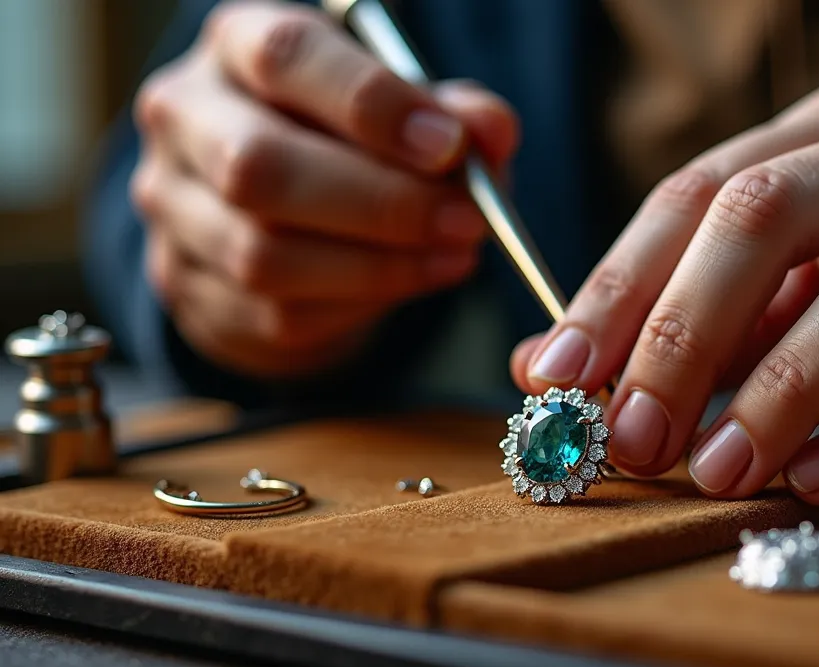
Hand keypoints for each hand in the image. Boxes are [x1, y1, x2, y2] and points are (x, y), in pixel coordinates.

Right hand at [130, 0, 517, 378]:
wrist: (288, 205)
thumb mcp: (408, 105)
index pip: (286, 57)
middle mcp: (185, 117)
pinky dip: (356, 306)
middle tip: (468, 220)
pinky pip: (272, 315)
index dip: (372, 104)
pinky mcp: (186, 283)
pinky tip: (408, 282)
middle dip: (381, 203)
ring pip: (261, 254)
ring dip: (377, 266)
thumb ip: (456, 113)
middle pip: (259, 166)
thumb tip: (490, 133)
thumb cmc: (355, 137)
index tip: (450, 146)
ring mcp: (172, 205)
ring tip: (454, 255)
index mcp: (237, 44)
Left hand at [509, 77, 818, 502]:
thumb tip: (548, 373)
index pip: (702, 189)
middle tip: (637, 437)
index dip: (619, 286)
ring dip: (783, 389)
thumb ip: (693, 320)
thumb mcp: (800, 291)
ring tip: (721, 470)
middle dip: (686, 333)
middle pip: (773, 212)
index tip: (558, 379)